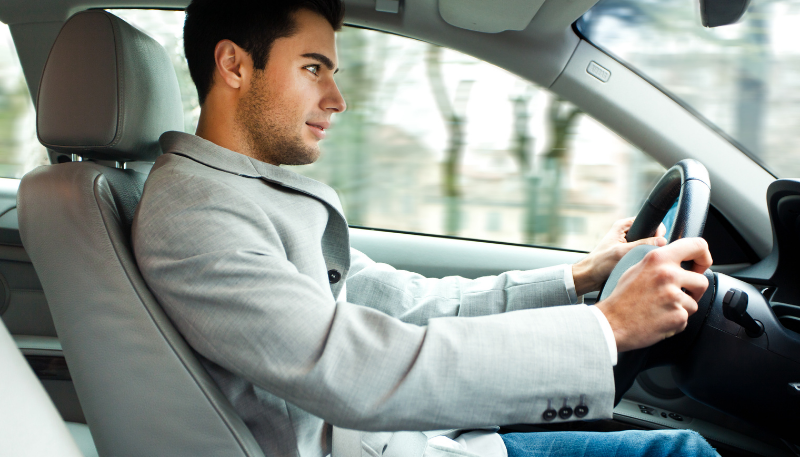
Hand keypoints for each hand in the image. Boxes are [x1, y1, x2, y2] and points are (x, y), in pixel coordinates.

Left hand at [572, 217, 666, 295]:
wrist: (589, 277)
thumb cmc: (599, 263)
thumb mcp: (621, 253)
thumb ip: (641, 245)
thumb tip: (662, 241)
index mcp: (623, 226)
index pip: (649, 222)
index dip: (657, 232)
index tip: (659, 243)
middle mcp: (627, 233)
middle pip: (651, 235)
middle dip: (654, 245)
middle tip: (650, 255)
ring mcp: (629, 244)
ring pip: (649, 247)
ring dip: (649, 254)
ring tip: (643, 262)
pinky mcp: (630, 254)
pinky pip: (644, 255)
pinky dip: (645, 260)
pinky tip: (642, 266)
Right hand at [594, 237, 712, 351]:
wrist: (611, 323)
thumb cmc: (621, 298)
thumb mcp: (636, 268)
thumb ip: (659, 261)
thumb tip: (680, 260)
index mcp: (658, 259)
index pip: (697, 246)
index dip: (703, 257)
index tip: (700, 266)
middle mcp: (668, 275)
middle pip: (701, 281)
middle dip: (693, 290)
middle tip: (679, 295)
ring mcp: (674, 297)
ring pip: (694, 303)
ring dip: (681, 308)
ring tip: (661, 308)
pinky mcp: (677, 316)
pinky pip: (686, 318)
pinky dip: (675, 321)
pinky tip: (658, 318)